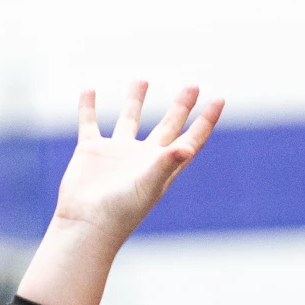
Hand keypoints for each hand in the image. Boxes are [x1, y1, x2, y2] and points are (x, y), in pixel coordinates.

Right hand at [22, 82, 222, 304]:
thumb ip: (166, 163)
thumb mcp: (148, 185)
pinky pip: (90, 122)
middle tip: (193, 85)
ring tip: (142, 78)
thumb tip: (187, 147)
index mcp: (162, 166)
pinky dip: (88, 106)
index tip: (219, 99)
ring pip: (129, 119)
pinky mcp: (91, 151)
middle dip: (181, 106)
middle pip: (168, 125)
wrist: (86, 225)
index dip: (206, 120)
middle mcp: (142, 157)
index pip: (191, 138)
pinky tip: (89, 89)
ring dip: (136, 99)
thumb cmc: (120, 211)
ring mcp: (116, 153)